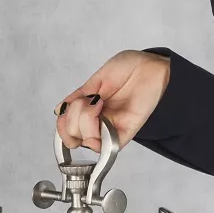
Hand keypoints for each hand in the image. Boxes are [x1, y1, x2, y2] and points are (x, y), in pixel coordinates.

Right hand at [54, 50, 172, 151]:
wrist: (153, 66)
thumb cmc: (129, 68)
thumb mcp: (97, 79)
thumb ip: (79, 96)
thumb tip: (60, 110)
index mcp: (89, 109)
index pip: (66, 127)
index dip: (62, 123)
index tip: (66, 110)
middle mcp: (98, 121)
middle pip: (73, 134)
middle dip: (75, 116)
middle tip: (90, 99)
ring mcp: (111, 127)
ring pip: (88, 141)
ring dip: (86, 121)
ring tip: (98, 102)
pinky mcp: (126, 132)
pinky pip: (109, 146)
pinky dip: (100, 138)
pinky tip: (101, 117)